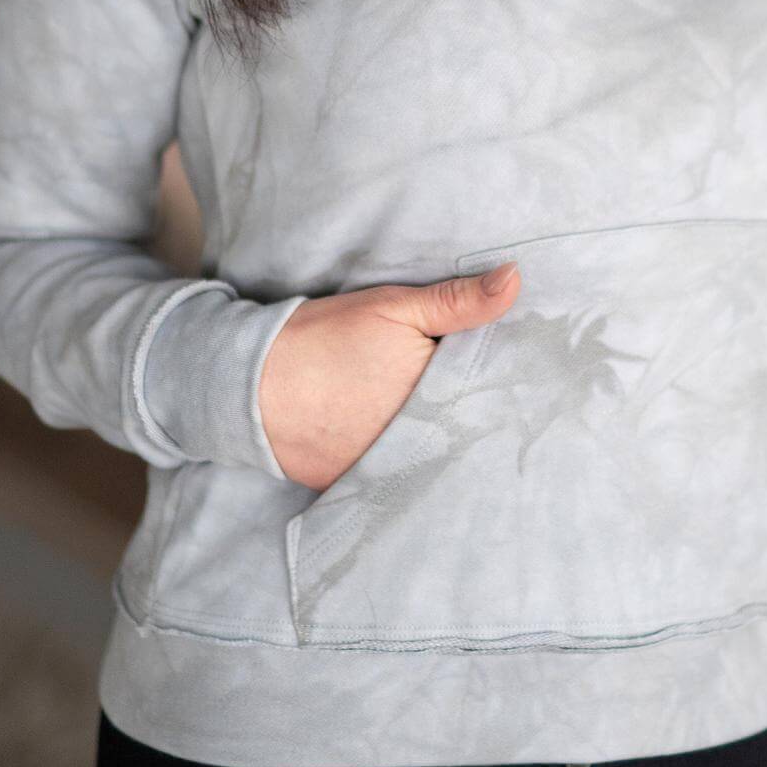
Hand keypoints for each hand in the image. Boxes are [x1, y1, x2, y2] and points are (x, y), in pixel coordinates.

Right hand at [258, 261, 521, 489]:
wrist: (250, 382)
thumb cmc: (326, 337)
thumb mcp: (395, 308)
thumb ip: (459, 301)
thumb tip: (516, 279)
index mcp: (439, 400)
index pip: (491, 398)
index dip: (503, 386)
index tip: (516, 376)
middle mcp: (421, 445)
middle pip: (465, 432)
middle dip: (478, 418)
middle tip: (489, 401)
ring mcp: (390, 472)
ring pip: (436, 458)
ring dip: (445, 444)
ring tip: (456, 427)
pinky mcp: (360, 487)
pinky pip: (397, 477)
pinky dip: (407, 463)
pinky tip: (414, 447)